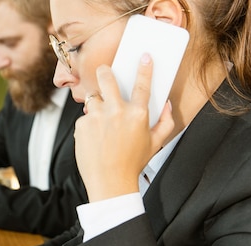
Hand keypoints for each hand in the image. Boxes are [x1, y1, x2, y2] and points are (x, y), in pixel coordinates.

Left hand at [76, 53, 174, 201]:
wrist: (110, 183)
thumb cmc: (133, 164)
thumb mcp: (156, 144)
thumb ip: (166, 123)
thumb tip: (168, 105)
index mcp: (138, 114)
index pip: (142, 84)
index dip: (144, 68)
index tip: (143, 56)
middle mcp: (117, 111)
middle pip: (106, 78)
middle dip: (104, 71)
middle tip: (104, 72)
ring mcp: (97, 117)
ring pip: (93, 99)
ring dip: (96, 105)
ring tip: (101, 122)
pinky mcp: (82, 126)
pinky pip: (84, 118)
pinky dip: (88, 125)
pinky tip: (94, 139)